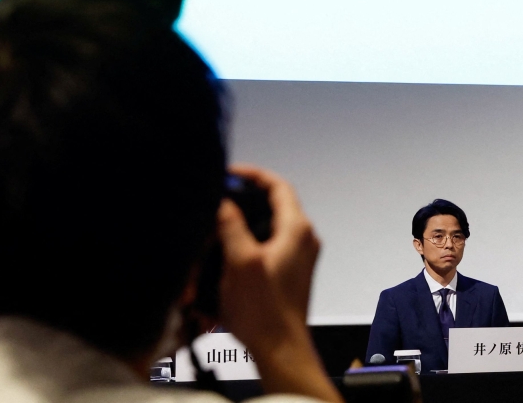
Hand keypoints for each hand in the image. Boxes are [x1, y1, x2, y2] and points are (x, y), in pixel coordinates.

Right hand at [217, 165, 339, 402]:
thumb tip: (224, 201)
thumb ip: (231, 225)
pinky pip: (267, 245)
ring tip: (219, 227)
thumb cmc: (265, 313)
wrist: (280, 349)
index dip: (253, 174)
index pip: (278, 185)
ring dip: (243, 224)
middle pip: (273, 203)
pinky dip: (247, 243)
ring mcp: (298, 256)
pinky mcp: (289, 271)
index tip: (231, 173)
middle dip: (244, 199)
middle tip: (221, 198)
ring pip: (268, 225)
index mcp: (296, 229)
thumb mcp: (240, 262)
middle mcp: (303, 239)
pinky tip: (226, 255)